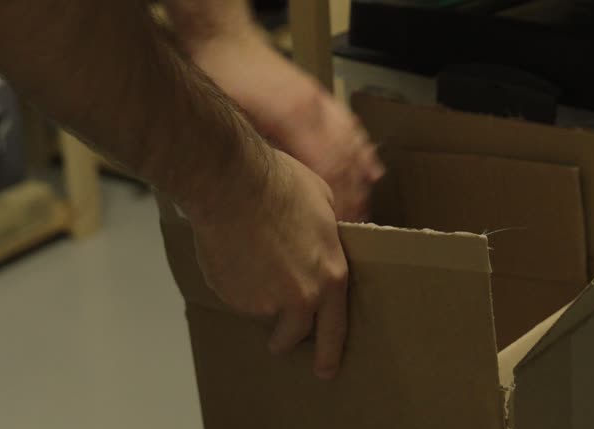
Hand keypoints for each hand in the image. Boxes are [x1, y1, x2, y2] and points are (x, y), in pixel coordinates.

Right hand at [183, 149, 348, 379]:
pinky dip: (234, 284)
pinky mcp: (232, 296)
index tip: (325, 371)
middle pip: (293, 335)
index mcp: (330, 278)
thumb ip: (327, 239)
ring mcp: (262, 301)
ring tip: (251, 261)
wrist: (232, 184)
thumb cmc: (281, 186)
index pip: (334, 329)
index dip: (330, 353)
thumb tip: (324, 245)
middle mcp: (300, 298)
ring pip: (261, 313)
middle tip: (278, 336)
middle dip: (285, 337)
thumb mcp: (324, 206)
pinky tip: (232, 254)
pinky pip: (235, 297)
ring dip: (258, 299)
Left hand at [191, 35, 383, 220]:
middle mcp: (315, 109)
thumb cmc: (224, 81)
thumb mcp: (237, 124)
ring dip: (360, 176)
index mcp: (295, 118)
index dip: (337, 197)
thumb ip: (267, 154)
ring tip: (365, 203)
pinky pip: (350, 124)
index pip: (328, 167)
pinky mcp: (318, 96)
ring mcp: (320, 101)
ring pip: (352, 143)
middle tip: (356, 221)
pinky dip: (362, 148)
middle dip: (353, 193)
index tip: (339, 220)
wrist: (225, 42)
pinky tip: (370, 167)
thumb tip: (290, 187)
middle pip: (346, 159)